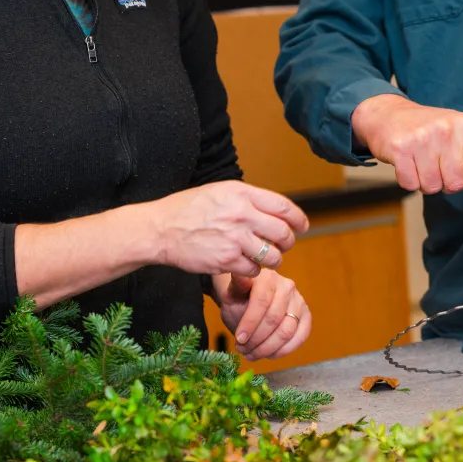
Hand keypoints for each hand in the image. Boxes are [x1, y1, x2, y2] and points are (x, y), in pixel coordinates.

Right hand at [145, 181, 308, 276]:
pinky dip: (253, 270)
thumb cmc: (188, 209)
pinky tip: (244, 264)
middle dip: (288, 242)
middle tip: (283, 245)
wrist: (159, 229)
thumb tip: (275, 210)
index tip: (302, 226)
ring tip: (265, 257)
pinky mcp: (226, 260)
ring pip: (273, 255)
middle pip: (283, 233)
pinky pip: (254, 270)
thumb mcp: (220, 191)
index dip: (299, 219)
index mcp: (242, 194)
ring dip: (273, 259)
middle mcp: (241, 214)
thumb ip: (248, 199)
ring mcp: (235, 239)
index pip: (284, 207)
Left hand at [213, 270, 311, 360]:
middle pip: (275, 318)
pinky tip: (270, 354)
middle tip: (243, 350)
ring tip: (253, 354)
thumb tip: (239, 274)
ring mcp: (299, 301)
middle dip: (257, 339)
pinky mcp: (306, 315)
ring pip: (287, 330)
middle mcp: (287, 286)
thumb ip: (237, 287)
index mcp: (268, 277)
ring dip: (268, 348)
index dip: (250, 323)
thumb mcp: (233, 295)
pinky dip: (285, 350)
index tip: (238, 340)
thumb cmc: (240, 301)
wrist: (250, 304)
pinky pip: (301, 336)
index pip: (262, 301)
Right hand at [351, 94, 462, 203]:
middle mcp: (446, 129)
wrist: (389, 115)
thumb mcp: (458, 138)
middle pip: (457, 183)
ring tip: (422, 164)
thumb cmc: (428, 130)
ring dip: (427, 183)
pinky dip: (409, 181)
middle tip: (438, 167)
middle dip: (447, 183)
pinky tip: (408, 165)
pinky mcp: (400, 149)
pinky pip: (411, 185)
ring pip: (433, 187)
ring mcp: (422, 139)